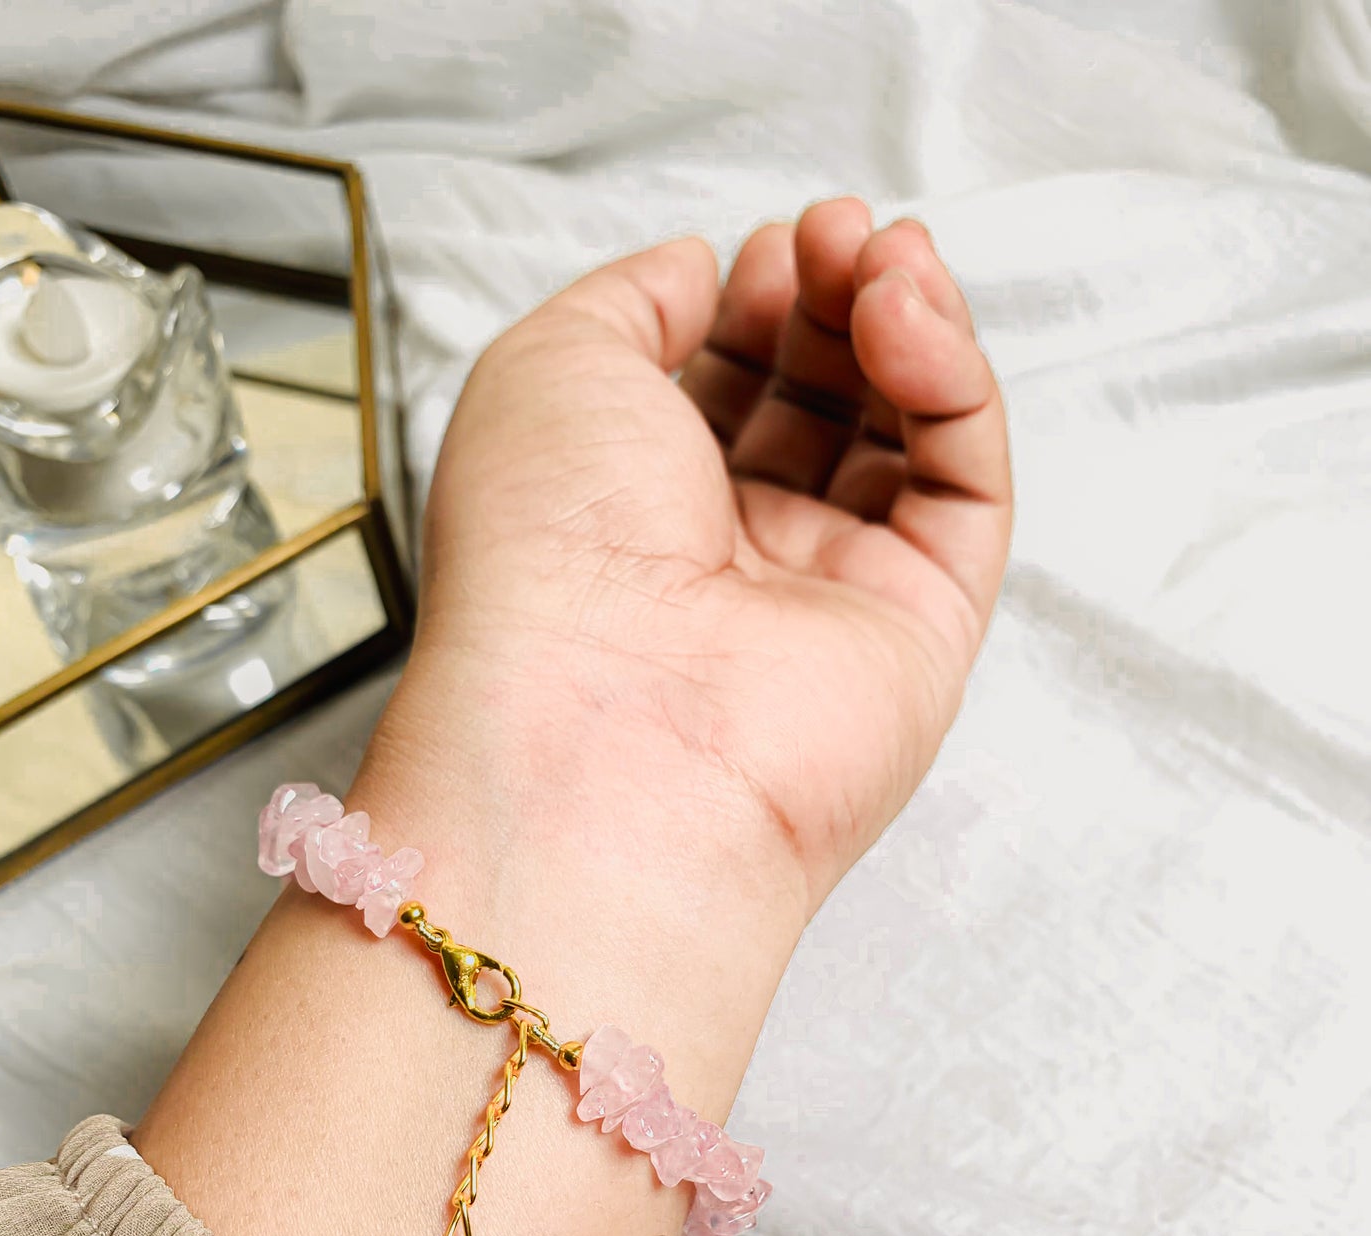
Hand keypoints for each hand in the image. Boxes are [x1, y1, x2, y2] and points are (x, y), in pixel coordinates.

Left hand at [396, 198, 1011, 918]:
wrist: (605, 725)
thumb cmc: (543, 559)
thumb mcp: (546, 366)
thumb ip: (632, 298)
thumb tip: (699, 267)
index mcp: (636, 513)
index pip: (726, 387)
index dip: (755, 302)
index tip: (764, 246)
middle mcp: (734, 563)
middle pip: (822, 402)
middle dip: (835, 297)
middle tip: (835, 235)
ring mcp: (831, 599)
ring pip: (905, 435)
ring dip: (904, 323)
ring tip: (882, 259)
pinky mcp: (922, 630)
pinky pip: (966, 487)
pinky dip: (952, 384)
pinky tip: (909, 319)